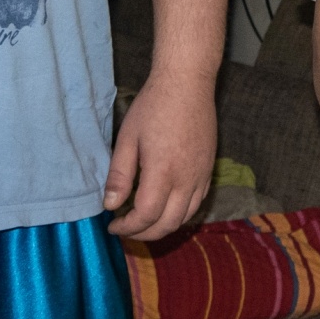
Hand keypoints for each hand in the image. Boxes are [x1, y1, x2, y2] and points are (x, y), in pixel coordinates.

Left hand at [104, 68, 216, 240]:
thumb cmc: (153, 106)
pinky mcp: (209, 170)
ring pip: (185, 217)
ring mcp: (201, 176)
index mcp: (163, 171)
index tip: (112, 225)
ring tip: (143, 222)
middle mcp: (186, 179)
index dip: (127, 227)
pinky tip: (165, 207)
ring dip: (163, 227)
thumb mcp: (127, 138)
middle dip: (143, 234)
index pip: (146, 215)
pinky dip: (180, 214)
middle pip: (167, 224)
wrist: (188, 84)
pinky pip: (197, 203)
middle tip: (125, 228)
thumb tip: (111, 205)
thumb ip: (119, 175)